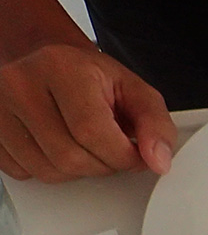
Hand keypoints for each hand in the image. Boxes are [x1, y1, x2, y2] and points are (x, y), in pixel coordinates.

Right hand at [0, 44, 174, 182]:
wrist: (50, 62)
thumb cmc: (90, 77)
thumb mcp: (134, 91)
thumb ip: (156, 125)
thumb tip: (159, 160)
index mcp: (60, 68)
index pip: (92, 133)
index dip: (122, 156)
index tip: (133, 153)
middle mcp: (21, 83)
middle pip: (70, 158)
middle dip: (102, 164)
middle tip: (109, 147)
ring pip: (48, 171)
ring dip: (77, 170)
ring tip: (84, 144)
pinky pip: (25, 172)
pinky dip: (50, 169)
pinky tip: (57, 145)